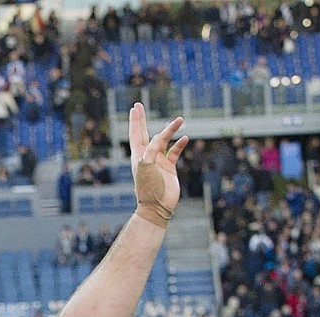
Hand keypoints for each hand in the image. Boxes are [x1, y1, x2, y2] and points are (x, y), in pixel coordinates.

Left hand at [129, 104, 187, 227]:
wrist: (157, 207)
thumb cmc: (148, 188)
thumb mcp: (146, 167)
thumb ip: (151, 150)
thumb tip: (159, 138)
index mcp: (138, 155)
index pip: (136, 134)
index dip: (135, 121)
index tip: (134, 108)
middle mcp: (148, 156)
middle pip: (145, 133)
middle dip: (142, 120)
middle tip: (139, 106)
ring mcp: (159, 161)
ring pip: (164, 140)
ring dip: (171, 130)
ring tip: (180, 119)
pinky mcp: (169, 167)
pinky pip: (175, 152)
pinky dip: (179, 144)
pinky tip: (184, 138)